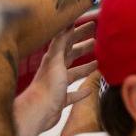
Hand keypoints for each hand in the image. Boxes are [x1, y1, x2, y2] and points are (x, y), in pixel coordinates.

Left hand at [13, 14, 97, 135]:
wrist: (37, 112)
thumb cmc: (47, 86)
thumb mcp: (55, 60)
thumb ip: (61, 42)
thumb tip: (67, 23)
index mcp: (54, 59)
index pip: (68, 41)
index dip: (79, 32)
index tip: (92, 24)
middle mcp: (56, 70)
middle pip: (72, 55)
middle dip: (84, 47)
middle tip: (98, 40)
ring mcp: (58, 85)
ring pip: (74, 73)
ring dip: (85, 67)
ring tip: (98, 62)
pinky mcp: (61, 100)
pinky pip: (74, 93)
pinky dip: (81, 91)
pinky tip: (89, 89)